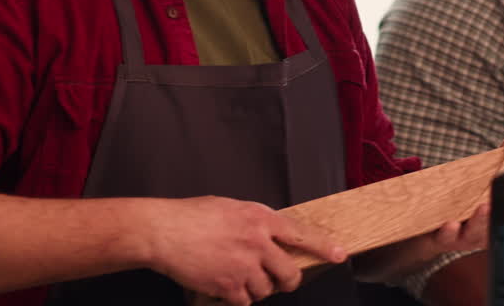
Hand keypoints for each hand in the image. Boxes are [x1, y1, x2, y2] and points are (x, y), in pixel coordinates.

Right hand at [146, 196, 345, 305]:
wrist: (164, 231)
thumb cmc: (192, 215)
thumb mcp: (232, 207)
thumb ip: (256, 221)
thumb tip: (271, 234)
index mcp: (260, 218)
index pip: (301, 234)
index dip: (324, 247)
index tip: (339, 254)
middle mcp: (257, 242)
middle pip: (289, 273)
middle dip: (288, 280)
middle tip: (280, 280)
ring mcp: (244, 266)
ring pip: (266, 290)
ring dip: (256, 288)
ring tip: (238, 275)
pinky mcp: (228, 285)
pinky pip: (245, 301)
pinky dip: (237, 297)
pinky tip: (225, 285)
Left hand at [355, 123, 503, 283]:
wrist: (424, 226)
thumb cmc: (462, 198)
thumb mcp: (484, 173)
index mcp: (501, 216)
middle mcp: (486, 231)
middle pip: (501, 225)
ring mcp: (465, 236)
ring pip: (474, 234)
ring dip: (479, 223)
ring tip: (482, 209)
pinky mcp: (441, 238)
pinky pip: (445, 238)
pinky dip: (447, 232)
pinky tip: (449, 224)